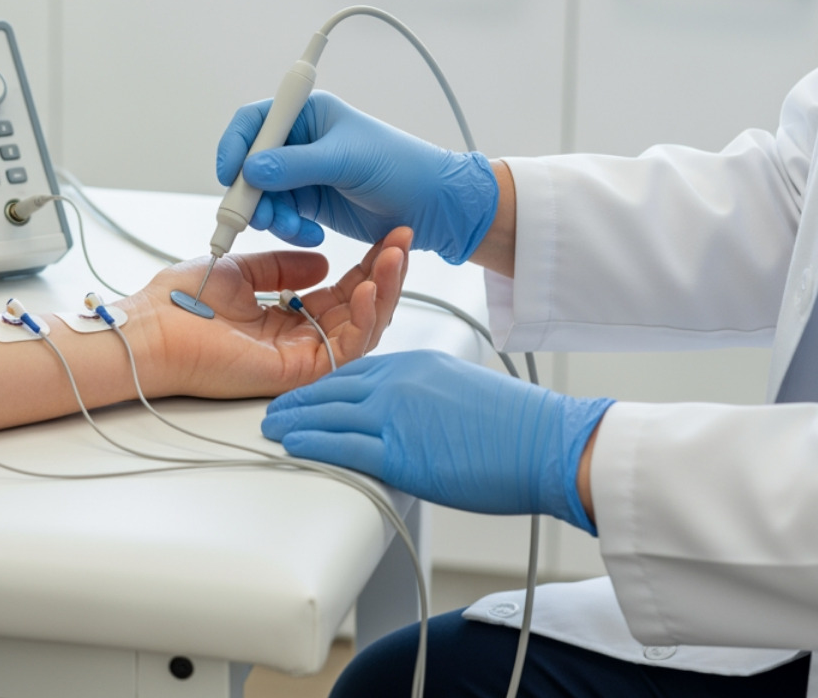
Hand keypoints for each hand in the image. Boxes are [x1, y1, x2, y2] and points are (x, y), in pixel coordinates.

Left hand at [130, 227, 411, 399]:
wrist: (152, 329)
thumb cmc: (178, 303)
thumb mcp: (240, 270)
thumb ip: (282, 265)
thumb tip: (323, 260)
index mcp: (284, 318)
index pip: (340, 292)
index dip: (367, 264)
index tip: (386, 235)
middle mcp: (297, 340)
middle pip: (359, 310)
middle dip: (387, 274)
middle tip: (403, 240)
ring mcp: (299, 358)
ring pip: (362, 330)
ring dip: (384, 292)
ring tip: (395, 257)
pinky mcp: (296, 372)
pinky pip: (345, 350)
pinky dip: (363, 319)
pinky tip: (367, 287)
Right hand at [216, 91, 498, 262]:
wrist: (432, 206)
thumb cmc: (401, 167)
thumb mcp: (346, 161)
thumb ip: (296, 165)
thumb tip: (251, 169)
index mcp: (309, 113)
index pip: (256, 121)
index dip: (236, 145)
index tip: (230, 174)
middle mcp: (301, 140)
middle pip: (251, 162)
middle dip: (251, 191)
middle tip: (255, 216)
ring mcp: (303, 173)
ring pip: (262, 194)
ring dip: (270, 214)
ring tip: (294, 227)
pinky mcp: (309, 201)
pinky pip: (281, 214)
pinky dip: (287, 228)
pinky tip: (311, 234)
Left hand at [261, 350, 613, 532]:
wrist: (546, 444)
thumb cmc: (515, 425)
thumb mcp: (459, 389)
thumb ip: (424, 395)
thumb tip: (408, 415)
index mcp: (414, 364)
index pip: (354, 369)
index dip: (323, 383)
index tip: (305, 392)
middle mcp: (399, 383)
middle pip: (332, 388)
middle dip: (298, 399)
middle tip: (273, 407)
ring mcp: (396, 417)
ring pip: (329, 414)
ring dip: (294, 420)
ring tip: (271, 426)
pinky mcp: (400, 453)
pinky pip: (343, 445)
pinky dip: (312, 443)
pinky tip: (293, 445)